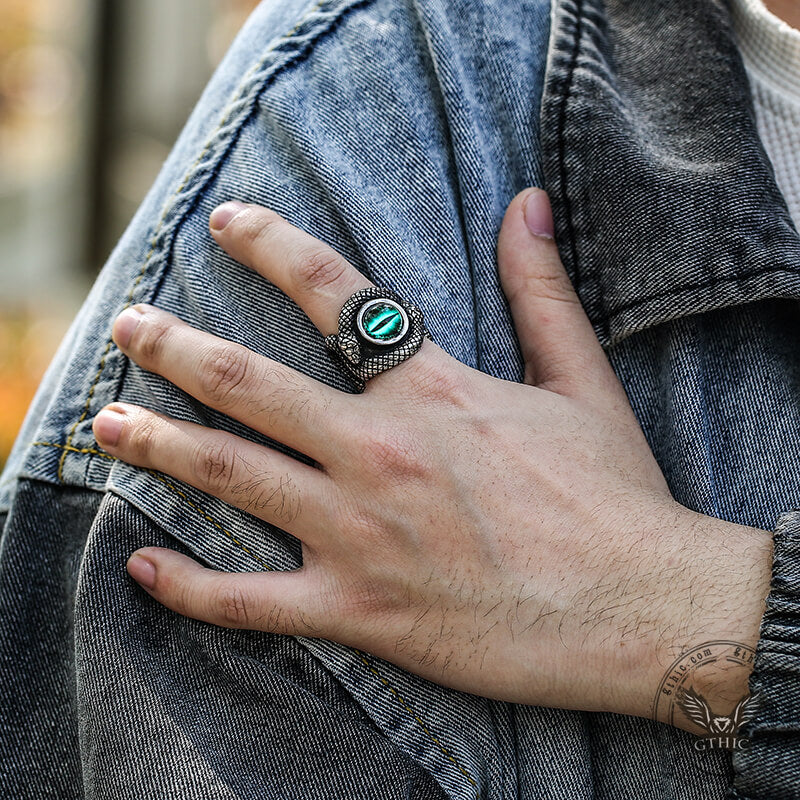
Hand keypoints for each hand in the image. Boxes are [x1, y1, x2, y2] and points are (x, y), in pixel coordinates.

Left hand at [92, 189, 772, 727]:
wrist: (642, 607)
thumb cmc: (614, 498)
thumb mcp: (582, 382)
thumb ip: (542, 292)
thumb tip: (526, 206)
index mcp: (433, 393)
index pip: (335, 296)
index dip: (272, 248)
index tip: (226, 223)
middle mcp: (381, 453)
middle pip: (251, 384)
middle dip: (178, 350)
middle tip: (130, 329)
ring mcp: (361, 534)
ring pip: (231, 476)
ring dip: (158, 443)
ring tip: (103, 422)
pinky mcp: (360, 610)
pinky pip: (249, 602)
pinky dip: (188, 588)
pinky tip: (141, 566)